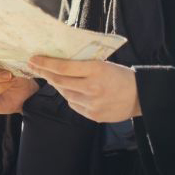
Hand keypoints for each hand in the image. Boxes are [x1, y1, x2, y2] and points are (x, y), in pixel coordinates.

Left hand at [27, 55, 141, 122]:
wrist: (141, 96)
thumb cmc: (121, 76)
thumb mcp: (104, 64)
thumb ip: (83, 65)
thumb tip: (58, 62)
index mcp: (96, 69)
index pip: (63, 67)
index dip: (45, 63)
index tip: (33, 59)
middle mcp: (93, 87)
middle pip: (60, 81)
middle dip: (46, 73)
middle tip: (36, 67)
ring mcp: (92, 103)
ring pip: (65, 94)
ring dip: (58, 86)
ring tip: (55, 78)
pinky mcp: (93, 115)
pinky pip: (74, 105)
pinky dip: (70, 97)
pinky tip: (73, 91)